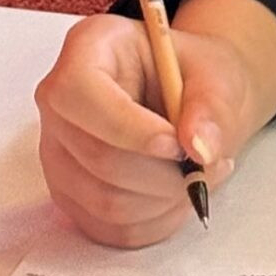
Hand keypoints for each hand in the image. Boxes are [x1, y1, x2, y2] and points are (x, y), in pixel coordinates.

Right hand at [33, 8, 275, 248]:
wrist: (193, 98)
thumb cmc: (198, 75)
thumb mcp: (218, 72)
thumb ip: (212, 107)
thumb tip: (200, 150)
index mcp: (89, 48)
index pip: (81, 94)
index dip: (129, 128)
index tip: (177, 146)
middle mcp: (59, 100)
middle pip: (97, 156)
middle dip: (162, 174)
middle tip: (210, 165)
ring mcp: (57, 150)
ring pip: (102, 200)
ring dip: (163, 200)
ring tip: (201, 175)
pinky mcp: (69, 192)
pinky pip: (107, 227)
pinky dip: (153, 221)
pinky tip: (179, 195)